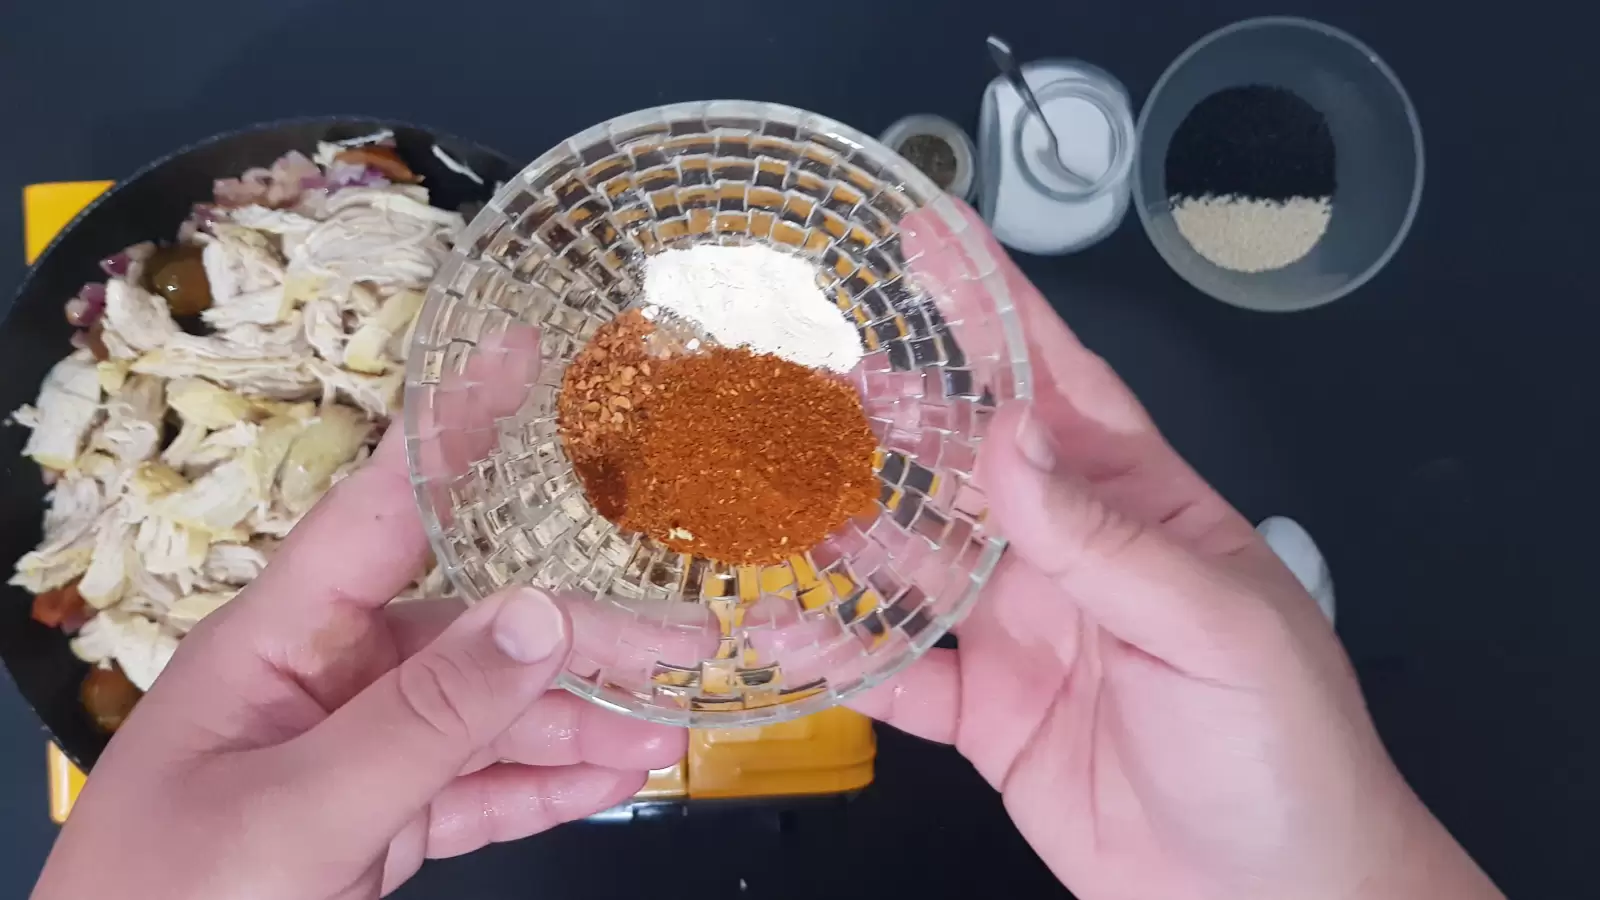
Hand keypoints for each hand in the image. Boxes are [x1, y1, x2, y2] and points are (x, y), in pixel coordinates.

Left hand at [32, 432, 685, 899]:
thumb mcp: (292, 814)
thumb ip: (422, 721)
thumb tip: (541, 615)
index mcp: (274, 644)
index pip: (379, 514)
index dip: (452, 431)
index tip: (520, 358)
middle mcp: (321, 684)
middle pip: (471, 635)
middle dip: (582, 638)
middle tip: (686, 643)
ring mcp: (350, 758)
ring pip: (486, 719)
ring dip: (579, 723)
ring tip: (670, 727)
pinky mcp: (373, 826)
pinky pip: (474, 790)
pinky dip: (542, 784)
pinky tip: (608, 774)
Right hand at [855, 202, 1501, 899]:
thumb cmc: (1284, 750)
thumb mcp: (1212, 627)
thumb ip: (1103, 537)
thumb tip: (1007, 435)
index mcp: (1142, 507)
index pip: (1059, 384)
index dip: (996, 308)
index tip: (933, 240)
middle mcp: (1070, 556)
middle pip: (961, 462)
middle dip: (889, 412)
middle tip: (808, 371)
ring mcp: (1022, 633)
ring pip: (911, 560)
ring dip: (842, 526)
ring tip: (766, 492)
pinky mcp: (988, 713)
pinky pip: (899, 672)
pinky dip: (841, 653)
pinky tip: (786, 633)